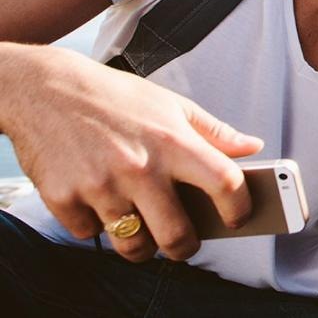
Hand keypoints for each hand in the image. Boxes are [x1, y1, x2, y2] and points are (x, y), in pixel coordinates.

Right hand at [4, 46, 261, 262]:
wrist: (44, 88)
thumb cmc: (114, 97)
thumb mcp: (170, 105)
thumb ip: (214, 131)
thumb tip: (253, 147)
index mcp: (173, 142)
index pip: (225, 184)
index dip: (239, 208)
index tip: (238, 218)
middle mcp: (139, 167)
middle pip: (178, 235)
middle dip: (186, 247)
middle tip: (184, 241)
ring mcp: (100, 186)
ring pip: (133, 245)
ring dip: (141, 245)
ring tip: (141, 228)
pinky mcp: (63, 198)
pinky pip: (90, 234)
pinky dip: (95, 226)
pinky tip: (98, 203)